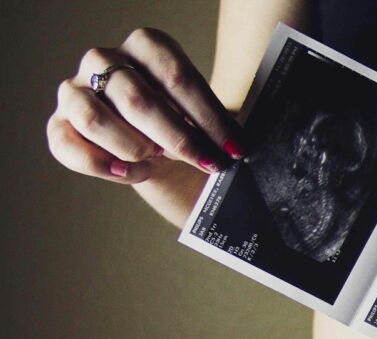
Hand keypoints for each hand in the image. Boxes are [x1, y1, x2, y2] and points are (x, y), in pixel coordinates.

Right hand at [46, 27, 242, 182]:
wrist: (155, 142)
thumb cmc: (182, 121)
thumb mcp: (202, 113)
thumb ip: (214, 121)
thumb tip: (235, 145)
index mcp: (145, 45)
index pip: (177, 77)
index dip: (209, 118)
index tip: (234, 148)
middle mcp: (103, 60)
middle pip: (139, 101)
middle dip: (179, 140)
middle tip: (207, 162)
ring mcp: (75, 90)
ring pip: (96, 121)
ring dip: (136, 148)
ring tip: (158, 158)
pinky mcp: (59, 124)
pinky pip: (69, 147)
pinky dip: (104, 166)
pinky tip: (133, 172)